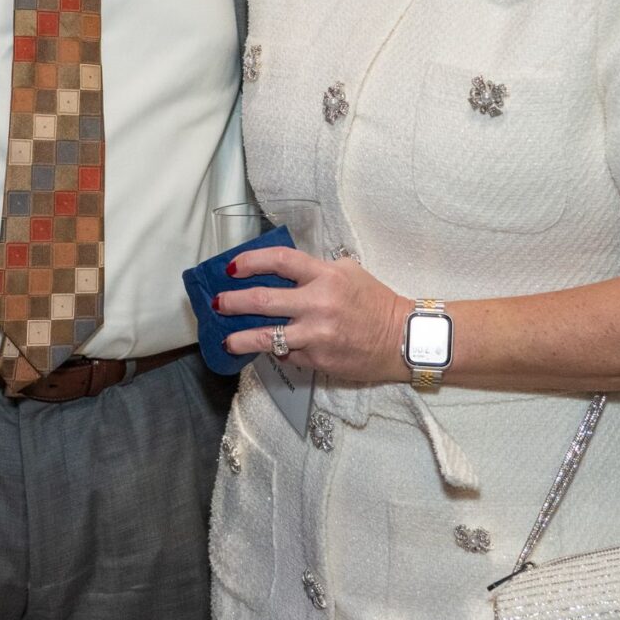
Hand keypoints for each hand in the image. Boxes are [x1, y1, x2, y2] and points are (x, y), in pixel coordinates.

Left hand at [216, 248, 408, 384]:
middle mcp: (318, 303)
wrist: (402, 339)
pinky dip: (276, 351)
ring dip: (240, 338)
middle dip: (233, 302)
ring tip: (226, 340)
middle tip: (217, 303)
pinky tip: (266, 350)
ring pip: (268, 337)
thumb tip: (282, 272)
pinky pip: (288, 355)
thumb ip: (316, 270)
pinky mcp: (318, 359)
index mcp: (326, 276)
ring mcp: (317, 334)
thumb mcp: (349, 272)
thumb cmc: (374, 302)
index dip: (251, 261)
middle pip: (263, 300)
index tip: (232, 268)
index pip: (280, 261)